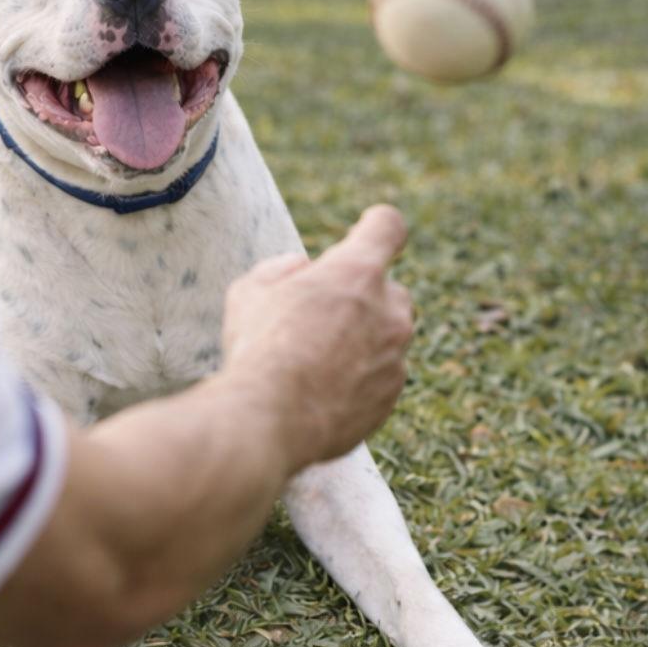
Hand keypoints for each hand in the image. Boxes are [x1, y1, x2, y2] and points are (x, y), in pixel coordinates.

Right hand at [222, 205, 413, 471]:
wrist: (271, 420)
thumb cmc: (258, 349)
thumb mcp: (252, 291)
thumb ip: (285, 270)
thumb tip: (304, 270)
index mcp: (357, 272)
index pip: (387, 227)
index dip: (376, 226)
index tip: (367, 231)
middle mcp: (389, 311)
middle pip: (389, 290)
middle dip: (361, 298)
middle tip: (318, 318)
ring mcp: (395, 357)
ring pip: (387, 337)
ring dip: (360, 341)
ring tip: (312, 363)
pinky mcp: (391, 396)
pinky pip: (380, 377)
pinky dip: (358, 380)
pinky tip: (319, 392)